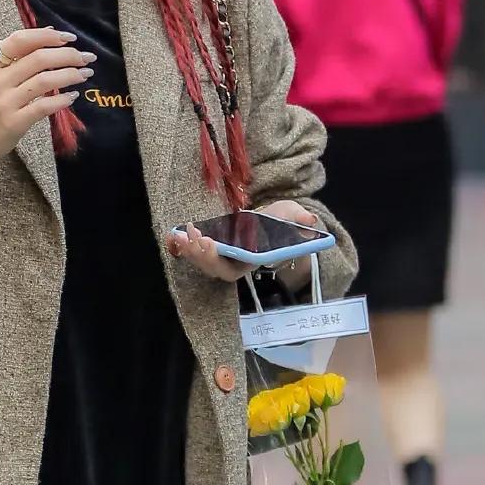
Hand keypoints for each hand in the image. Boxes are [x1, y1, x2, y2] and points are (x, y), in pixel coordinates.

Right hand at [0, 26, 96, 173]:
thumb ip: (15, 58)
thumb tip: (51, 33)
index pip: (20, 40)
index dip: (48, 36)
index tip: (70, 38)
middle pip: (39, 58)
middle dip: (68, 55)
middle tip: (86, 58)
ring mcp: (4, 102)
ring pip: (45, 80)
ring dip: (71, 74)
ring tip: (85, 74)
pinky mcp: (14, 122)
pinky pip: (45, 106)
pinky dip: (63, 99)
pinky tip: (72, 96)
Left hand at [168, 198, 322, 284]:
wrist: (270, 220)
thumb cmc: (279, 220)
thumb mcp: (290, 215)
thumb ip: (299, 218)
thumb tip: (310, 220)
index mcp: (252, 259)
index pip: (233, 268)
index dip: (218, 259)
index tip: (209, 242)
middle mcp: (236, 263)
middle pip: (213, 269)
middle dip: (200, 256)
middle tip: (192, 236)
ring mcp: (223, 258)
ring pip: (202, 263)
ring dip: (189, 251)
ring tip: (180, 235)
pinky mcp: (212, 249)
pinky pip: (196, 253)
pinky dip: (184, 246)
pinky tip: (174, 234)